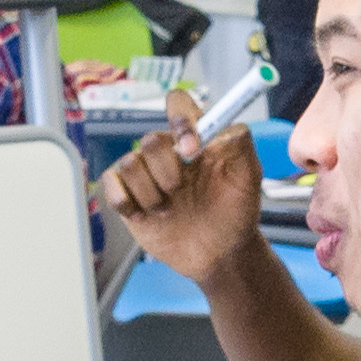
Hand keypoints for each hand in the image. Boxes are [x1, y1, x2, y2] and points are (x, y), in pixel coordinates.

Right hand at [99, 82, 267, 280]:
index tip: (192, 149)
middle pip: (151, 139)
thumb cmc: (235, 213)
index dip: (181, 121)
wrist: (218, 255)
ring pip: (129, 163)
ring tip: (168, 210)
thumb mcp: (248, 178)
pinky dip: (125, 200)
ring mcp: (146, 173)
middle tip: (179, 191)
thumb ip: (241, 145)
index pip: (179, 105)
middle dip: (166, 169)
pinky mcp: (127, 194)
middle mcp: (168, 152)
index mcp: (196, 139)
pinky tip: (145, 216)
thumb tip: (227, 127)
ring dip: (150, 192)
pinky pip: (111, 182)